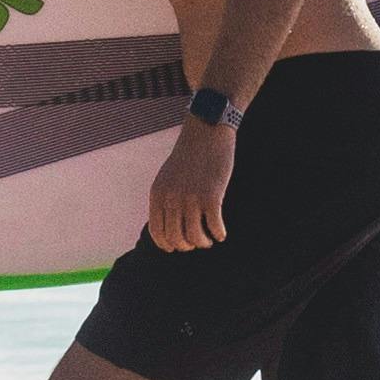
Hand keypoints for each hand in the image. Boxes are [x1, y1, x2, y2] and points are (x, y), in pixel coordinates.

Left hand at [144, 113, 237, 253]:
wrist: (206, 133)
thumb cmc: (190, 157)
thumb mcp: (167, 177)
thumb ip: (166, 199)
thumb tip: (170, 227)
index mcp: (158, 195)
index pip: (157, 233)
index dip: (168, 245)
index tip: (178, 246)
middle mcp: (172, 199)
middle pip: (176, 239)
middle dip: (187, 246)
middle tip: (197, 242)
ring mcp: (192, 199)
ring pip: (195, 237)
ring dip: (204, 242)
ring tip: (209, 239)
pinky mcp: (212, 197)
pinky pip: (214, 227)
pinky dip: (219, 234)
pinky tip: (221, 232)